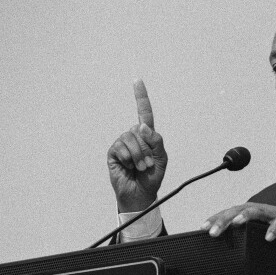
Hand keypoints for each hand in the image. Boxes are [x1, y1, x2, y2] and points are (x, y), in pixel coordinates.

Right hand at [107, 79, 167, 211]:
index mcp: (147, 135)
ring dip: (138, 156)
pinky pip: (120, 148)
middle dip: (146, 149)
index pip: (144, 113)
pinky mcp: (113, 152)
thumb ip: (156, 141)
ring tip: (139, 167)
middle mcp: (133, 136)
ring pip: (130, 139)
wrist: (140, 194)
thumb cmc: (152, 176)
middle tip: (148, 164)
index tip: (137, 80)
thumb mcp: (162, 158)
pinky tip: (128, 167)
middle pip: (139, 131)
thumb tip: (141, 126)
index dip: (141, 96)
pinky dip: (127, 159)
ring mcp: (122, 143)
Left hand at [201, 203, 275, 240]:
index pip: (229, 213)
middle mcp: (260, 211)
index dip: (215, 219)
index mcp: (250, 214)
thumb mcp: (260, 231)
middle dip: (224, 219)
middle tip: (212, 231)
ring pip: (256, 211)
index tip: (202, 228)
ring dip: (244, 216)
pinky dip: (273, 229)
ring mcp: (274, 214)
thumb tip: (225, 250)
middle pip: (238, 210)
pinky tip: (267, 237)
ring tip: (235, 223)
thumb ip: (245, 237)